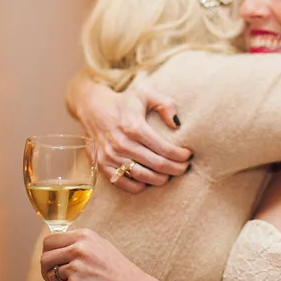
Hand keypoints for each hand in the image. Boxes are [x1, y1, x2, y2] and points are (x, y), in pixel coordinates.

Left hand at [38, 228, 157, 280]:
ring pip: (52, 275)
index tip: (51, 263)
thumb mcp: (100, 247)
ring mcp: (76, 266)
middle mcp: (78, 248)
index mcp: (84, 236)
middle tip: (53, 279)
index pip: (50, 240)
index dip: (47, 253)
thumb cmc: (120, 272)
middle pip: (45, 257)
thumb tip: (57, 249)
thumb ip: (80, 244)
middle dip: (45, 270)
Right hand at [76, 79, 190, 193]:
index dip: (180, 155)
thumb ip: (166, 104)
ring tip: (169, 175)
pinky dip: (139, 185)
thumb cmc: (124, 102)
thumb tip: (177, 124)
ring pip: (142, 176)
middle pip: (157, 165)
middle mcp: (122, 143)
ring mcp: (110, 155)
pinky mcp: (102, 164)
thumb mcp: (146, 94)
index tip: (188, 155)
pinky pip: (123, 182)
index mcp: (134, 127)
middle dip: (176, 169)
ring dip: (160, 179)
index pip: (164, 148)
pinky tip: (148, 180)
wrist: (93, 108)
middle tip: (184, 168)